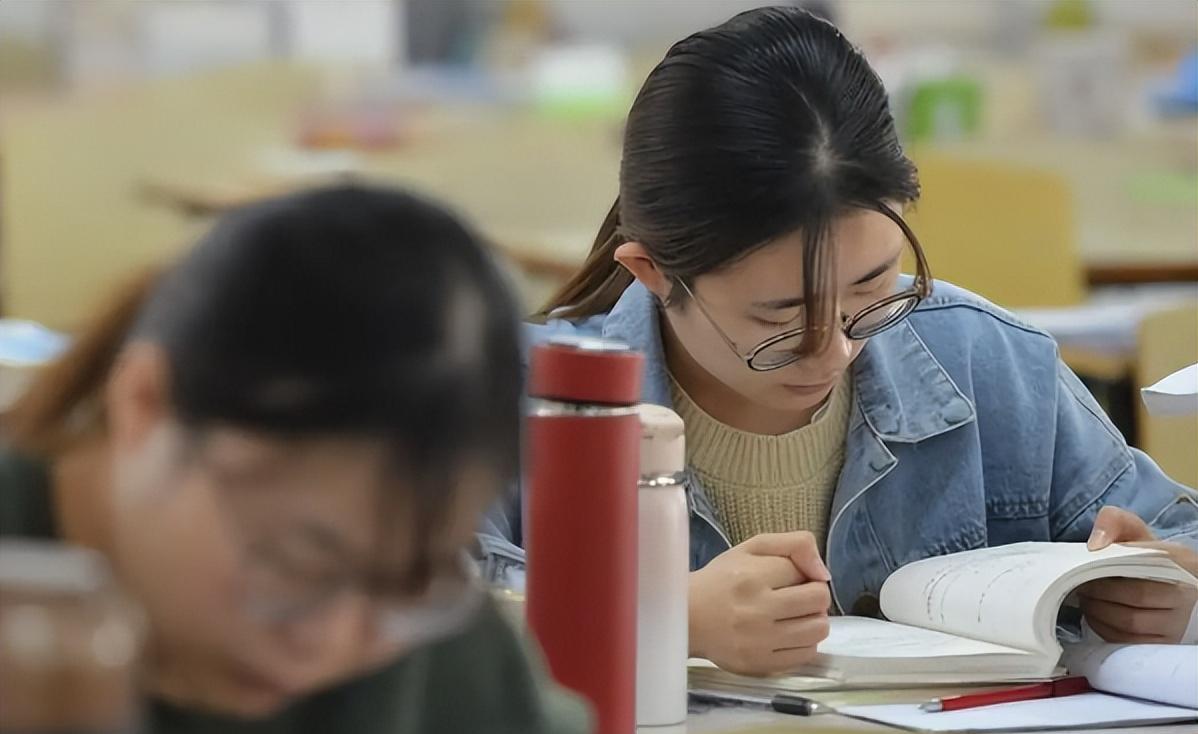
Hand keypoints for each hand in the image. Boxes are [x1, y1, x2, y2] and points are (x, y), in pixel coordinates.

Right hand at [688, 531, 830, 675]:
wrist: (687, 618)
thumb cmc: (721, 580)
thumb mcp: (751, 548)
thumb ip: (794, 545)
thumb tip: (825, 573)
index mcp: (752, 576)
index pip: (805, 572)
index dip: (802, 572)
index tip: (787, 577)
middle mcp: (757, 609)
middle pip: (819, 599)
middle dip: (814, 594)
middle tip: (797, 596)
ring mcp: (759, 641)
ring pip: (818, 629)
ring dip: (813, 619)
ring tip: (794, 616)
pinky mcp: (760, 664)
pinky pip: (807, 654)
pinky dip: (804, 642)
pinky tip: (787, 634)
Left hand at [1078, 506, 1197, 642]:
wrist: (1167, 582)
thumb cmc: (1145, 556)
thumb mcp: (1134, 531)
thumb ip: (1113, 521)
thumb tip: (1095, 545)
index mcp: (1180, 560)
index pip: (1141, 562)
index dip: (1108, 567)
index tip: (1086, 567)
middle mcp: (1186, 593)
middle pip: (1135, 596)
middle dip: (1098, 593)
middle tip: (1080, 586)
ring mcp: (1180, 621)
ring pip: (1132, 622)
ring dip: (1098, 613)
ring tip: (1086, 601)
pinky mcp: (1167, 642)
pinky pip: (1131, 641)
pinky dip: (1106, 629)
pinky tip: (1097, 617)